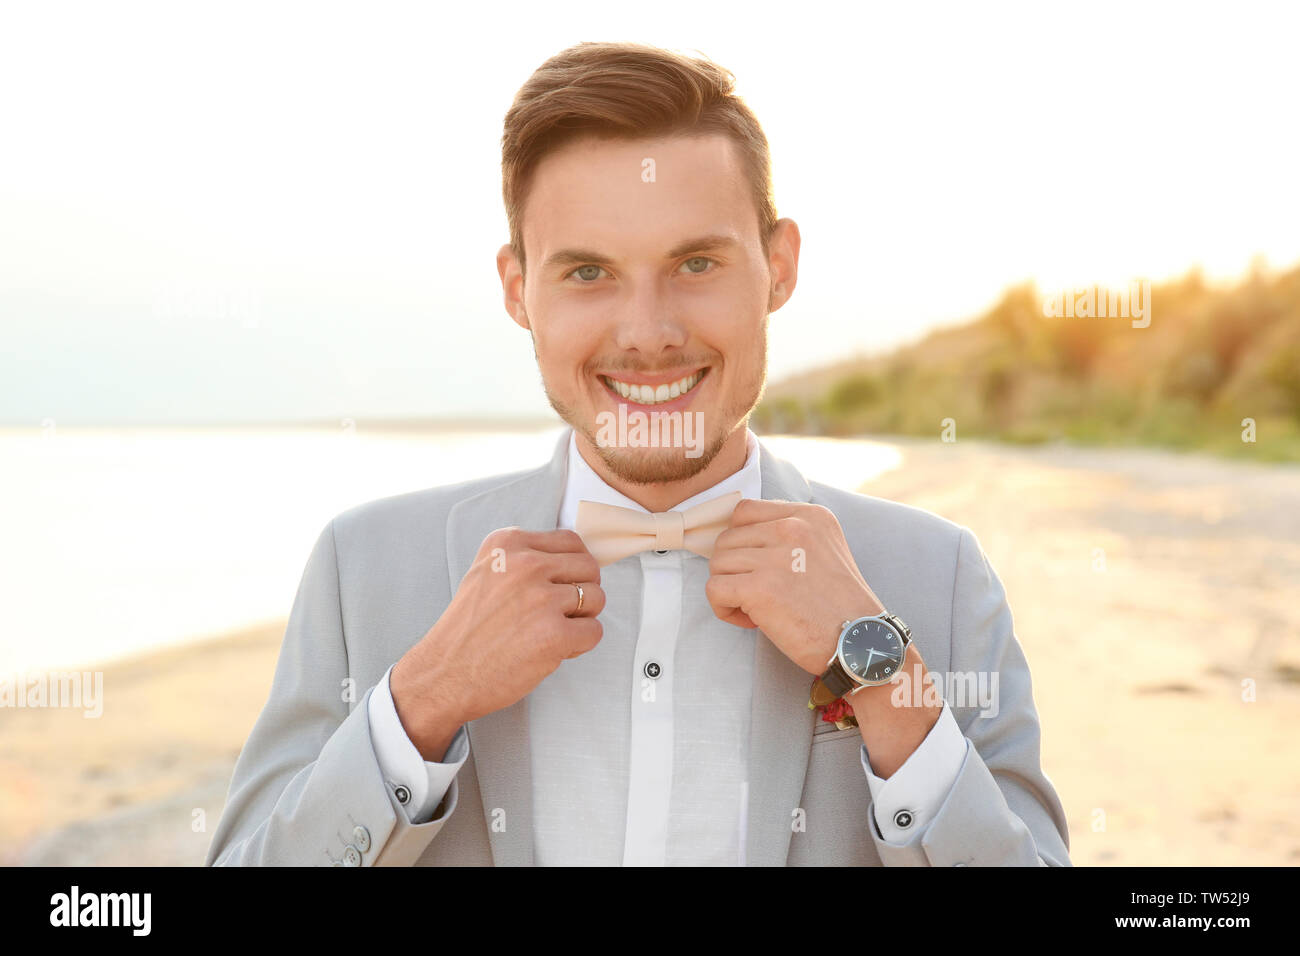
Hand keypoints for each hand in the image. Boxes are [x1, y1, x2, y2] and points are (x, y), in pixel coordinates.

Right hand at [390, 528, 603, 759]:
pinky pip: (594, 631)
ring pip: (597, 598)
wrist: (444, 674)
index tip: (556, 586)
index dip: (570, 568)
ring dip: (582, 619)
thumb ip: (525, 559)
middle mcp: (525, 564)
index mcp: (507, 543)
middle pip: (589, 567)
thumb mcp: (487, 572)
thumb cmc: (468, 629)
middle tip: (558, 613)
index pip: (571, 541)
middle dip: (582, 591)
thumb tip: (575, 559)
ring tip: (551, 631)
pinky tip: (553, 649)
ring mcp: (541, 599)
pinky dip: (580, 644)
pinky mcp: (554, 634)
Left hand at [705, 500, 885, 674]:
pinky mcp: (759, 588)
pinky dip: (724, 608)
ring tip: (756, 609)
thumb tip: (739, 537)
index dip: (742, 542)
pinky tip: (750, 621)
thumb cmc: (839, 605)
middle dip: (734, 569)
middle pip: (727, 538)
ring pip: (717, 563)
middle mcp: (793, 528)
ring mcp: (775, 557)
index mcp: (809, 515)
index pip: (745, 511)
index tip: (757, 567)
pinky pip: (714, 589)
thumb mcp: (824, 549)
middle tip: (758, 594)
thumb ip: (788, 534)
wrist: (859, 642)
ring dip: (730, 589)